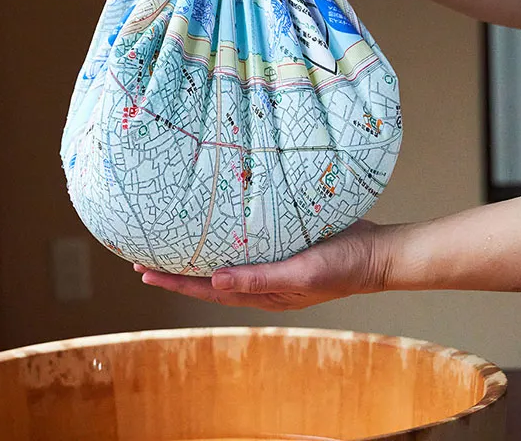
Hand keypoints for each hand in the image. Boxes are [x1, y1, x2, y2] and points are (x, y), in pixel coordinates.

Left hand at [135, 220, 396, 310]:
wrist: (378, 252)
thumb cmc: (343, 264)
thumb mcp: (301, 273)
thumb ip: (259, 278)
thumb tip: (215, 281)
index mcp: (263, 293)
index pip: (208, 289)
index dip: (176, 282)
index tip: (145, 274)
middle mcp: (263, 281)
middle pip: (210, 279)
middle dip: (177, 272)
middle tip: (143, 261)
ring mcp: (273, 265)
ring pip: (225, 262)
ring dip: (197, 257)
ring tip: (169, 247)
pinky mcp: (282, 246)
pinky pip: (245, 246)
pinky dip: (223, 240)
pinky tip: (215, 228)